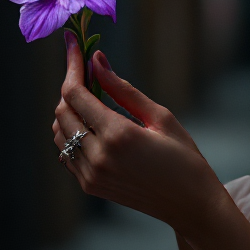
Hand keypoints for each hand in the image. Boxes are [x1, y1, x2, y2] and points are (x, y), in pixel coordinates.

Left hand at [53, 37, 220, 230]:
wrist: (190, 205)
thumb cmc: (184, 157)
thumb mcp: (160, 117)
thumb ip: (123, 89)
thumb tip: (97, 60)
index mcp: (118, 135)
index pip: (76, 93)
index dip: (72, 65)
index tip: (74, 44)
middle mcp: (97, 156)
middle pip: (63, 111)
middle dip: (71, 85)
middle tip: (87, 70)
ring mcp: (90, 175)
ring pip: (59, 132)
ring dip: (69, 110)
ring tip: (93, 97)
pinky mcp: (90, 186)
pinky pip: (67, 153)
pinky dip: (72, 133)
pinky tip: (94, 125)